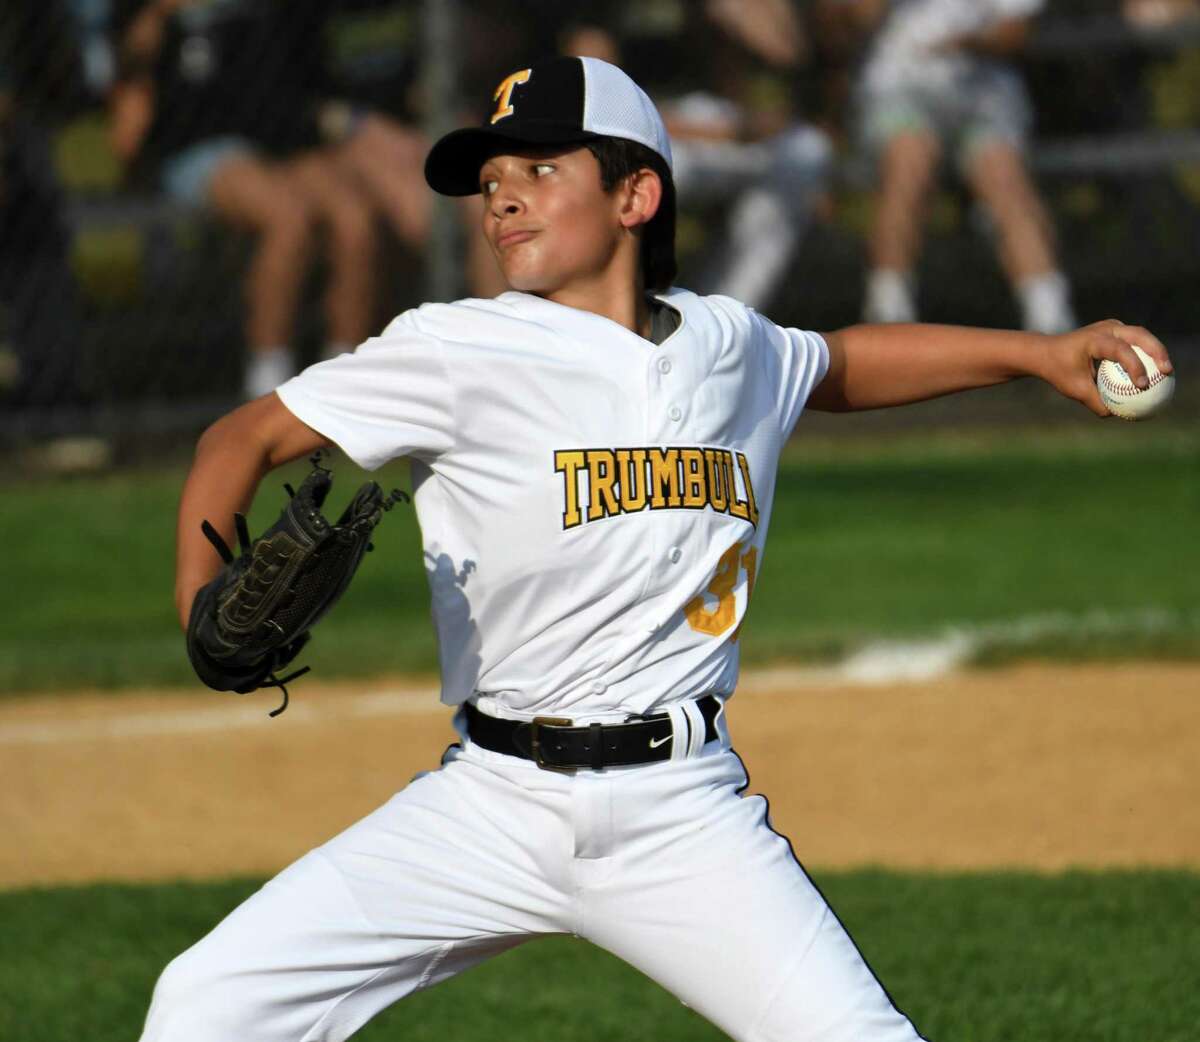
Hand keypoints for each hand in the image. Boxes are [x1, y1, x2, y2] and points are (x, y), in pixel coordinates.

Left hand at [1041, 320, 1173, 416]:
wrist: (1046, 352)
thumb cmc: (1059, 370)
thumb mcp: (1074, 389)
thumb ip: (1095, 401)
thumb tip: (1116, 414)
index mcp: (1094, 339)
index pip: (1120, 350)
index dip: (1135, 366)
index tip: (1142, 385)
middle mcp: (1106, 329)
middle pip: (1139, 335)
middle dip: (1157, 351)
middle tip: (1167, 371)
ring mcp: (1113, 328)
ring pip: (1141, 336)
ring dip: (1156, 351)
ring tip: (1167, 372)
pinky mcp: (1117, 332)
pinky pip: (1136, 342)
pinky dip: (1146, 354)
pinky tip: (1155, 372)